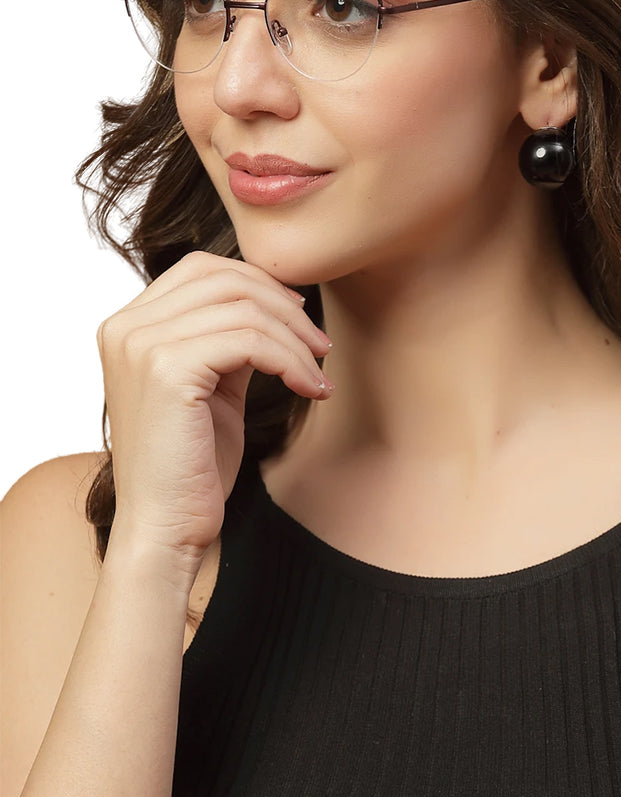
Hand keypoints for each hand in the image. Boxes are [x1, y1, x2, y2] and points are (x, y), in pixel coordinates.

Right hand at [96, 252, 331, 568]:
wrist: (165, 528)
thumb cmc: (191, 464)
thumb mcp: (212, 385)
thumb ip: (227, 338)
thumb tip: (274, 301)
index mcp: (127, 325)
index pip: (200, 268)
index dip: (258, 282)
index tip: (298, 316)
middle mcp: (125, 327)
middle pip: (224, 278)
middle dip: (284, 306)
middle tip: (320, 344)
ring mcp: (141, 345)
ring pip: (244, 308)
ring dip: (295, 339)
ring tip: (318, 374)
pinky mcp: (167, 369)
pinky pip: (249, 341)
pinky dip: (290, 361)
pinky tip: (310, 389)